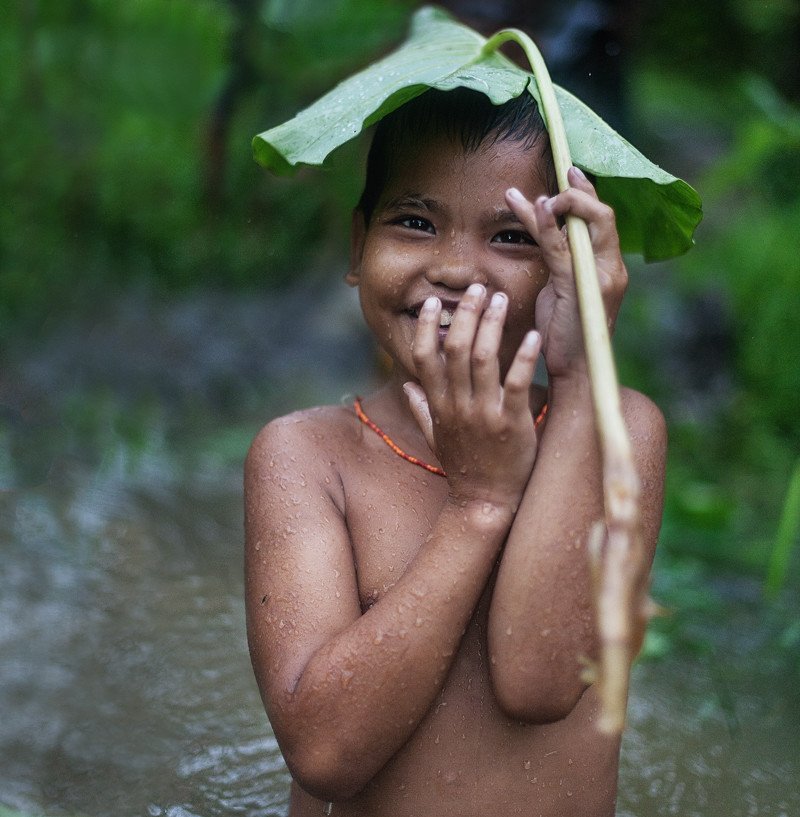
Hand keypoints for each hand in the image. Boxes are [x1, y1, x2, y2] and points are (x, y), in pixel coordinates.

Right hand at [405, 284, 541, 509]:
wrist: (485, 502)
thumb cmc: (463, 467)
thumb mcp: (435, 437)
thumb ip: (421, 408)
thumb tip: (406, 383)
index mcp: (439, 405)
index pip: (424, 358)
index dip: (426, 327)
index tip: (433, 302)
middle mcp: (457, 406)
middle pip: (454, 349)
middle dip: (465, 314)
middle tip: (477, 288)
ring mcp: (484, 414)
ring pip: (483, 359)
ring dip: (491, 325)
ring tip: (500, 299)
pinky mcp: (511, 424)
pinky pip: (517, 384)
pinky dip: (524, 358)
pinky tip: (533, 336)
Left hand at [506, 167, 627, 380]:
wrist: (574, 371)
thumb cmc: (564, 333)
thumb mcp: (559, 287)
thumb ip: (559, 258)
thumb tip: (546, 229)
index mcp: (609, 267)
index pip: (604, 220)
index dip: (588, 193)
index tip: (569, 173)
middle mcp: (611, 268)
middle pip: (603, 215)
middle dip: (580, 190)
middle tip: (561, 171)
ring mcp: (599, 277)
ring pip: (587, 225)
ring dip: (563, 202)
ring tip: (539, 190)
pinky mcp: (579, 287)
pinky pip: (561, 248)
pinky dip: (547, 226)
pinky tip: (535, 208)